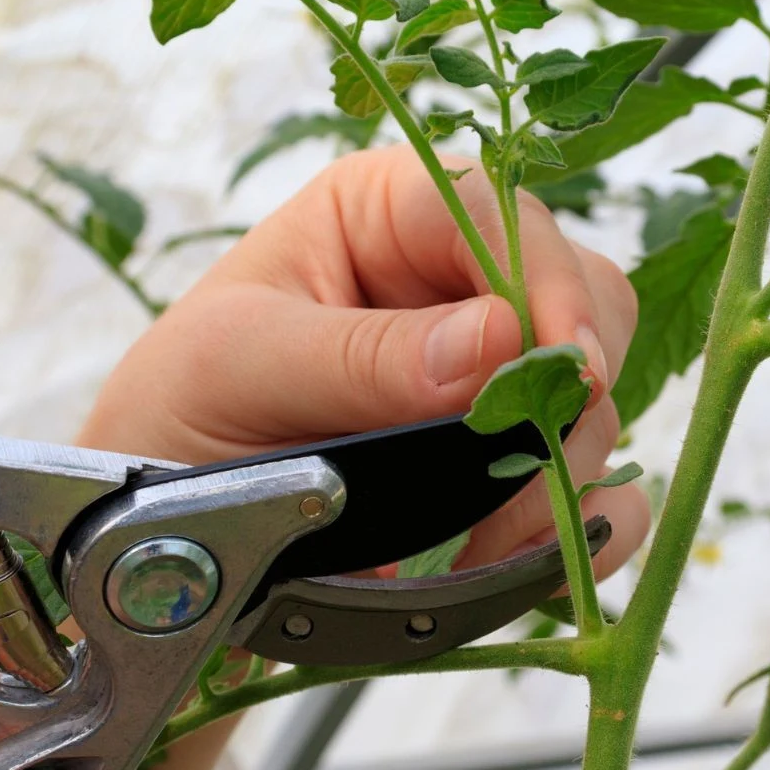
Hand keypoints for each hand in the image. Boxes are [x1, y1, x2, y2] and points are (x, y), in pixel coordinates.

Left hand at [78, 144, 648, 575]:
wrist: (170, 531)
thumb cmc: (182, 411)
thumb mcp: (240, 366)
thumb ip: (363, 357)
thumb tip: (499, 343)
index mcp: (392, 215)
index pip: (504, 212)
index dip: (549, 282)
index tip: (569, 368)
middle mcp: (460, 283)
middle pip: (584, 299)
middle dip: (562, 393)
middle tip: (523, 466)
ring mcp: (498, 376)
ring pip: (600, 396)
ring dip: (561, 473)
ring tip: (479, 538)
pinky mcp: (516, 458)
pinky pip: (600, 483)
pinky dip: (588, 526)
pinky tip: (532, 558)